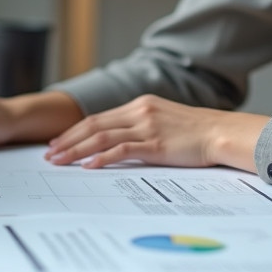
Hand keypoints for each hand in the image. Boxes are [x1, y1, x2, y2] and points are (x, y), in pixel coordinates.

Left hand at [43, 94, 269, 170]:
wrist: (222, 132)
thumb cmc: (197, 132)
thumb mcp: (165, 120)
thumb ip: (142, 125)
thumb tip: (120, 141)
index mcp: (140, 105)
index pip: (98, 117)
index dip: (75, 130)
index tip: (59, 141)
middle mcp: (140, 111)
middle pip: (94, 125)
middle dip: (68, 140)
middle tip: (49, 153)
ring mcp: (147, 127)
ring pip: (102, 137)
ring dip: (76, 150)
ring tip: (59, 161)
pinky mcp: (155, 144)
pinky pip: (121, 150)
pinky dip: (101, 158)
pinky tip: (88, 167)